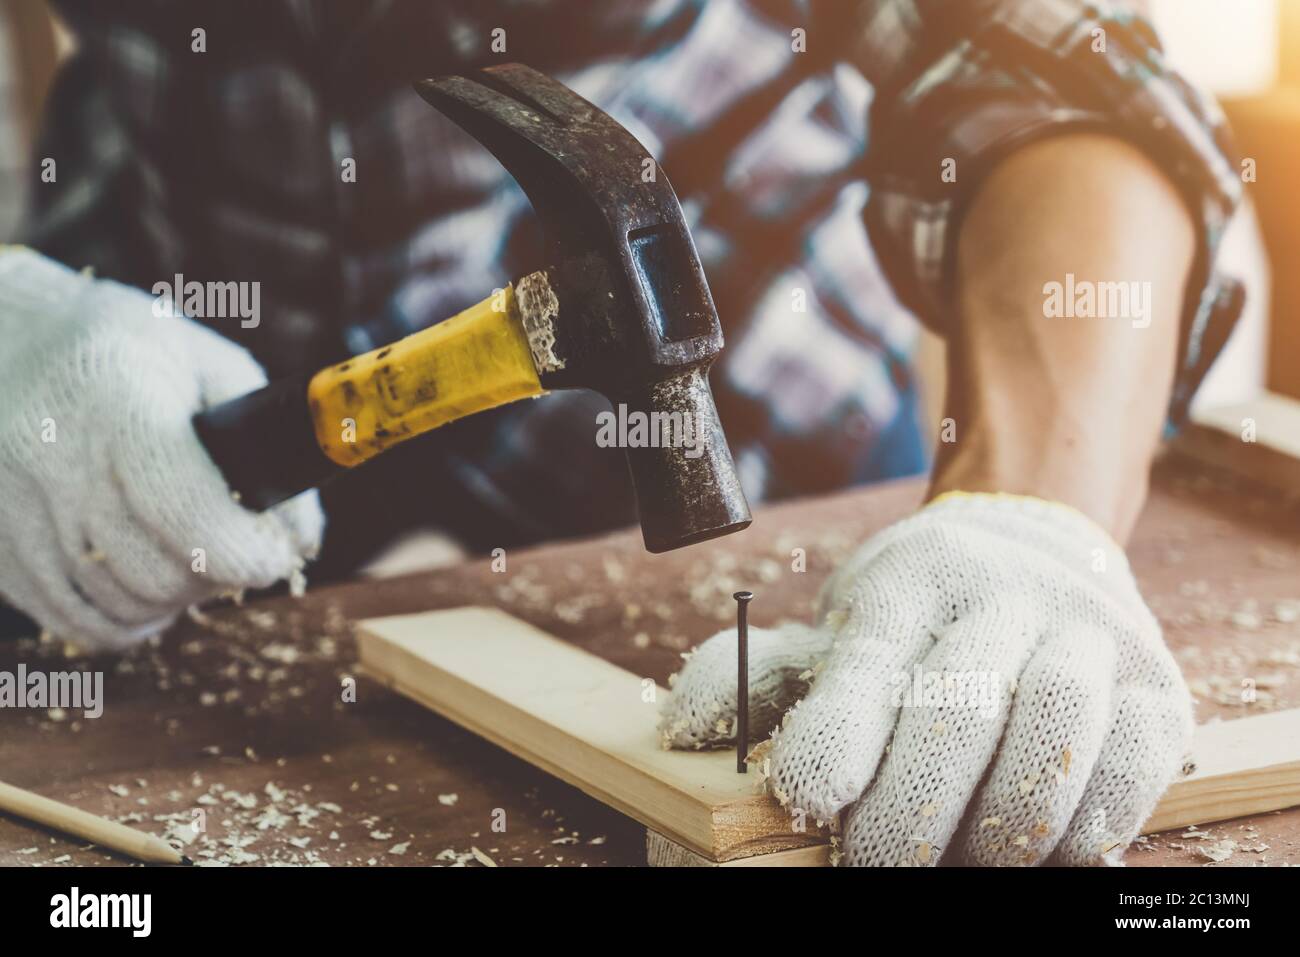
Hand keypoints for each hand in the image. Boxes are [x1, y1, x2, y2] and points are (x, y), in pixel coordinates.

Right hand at [0, 248, 323, 650]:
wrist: (2, 339)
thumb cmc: (126, 349)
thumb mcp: (206, 363)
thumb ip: (269, 443)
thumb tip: (305, 540)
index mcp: (117, 401)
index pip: (189, 512)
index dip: (248, 553)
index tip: (274, 555)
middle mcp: (53, 456)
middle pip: (156, 571)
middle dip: (215, 578)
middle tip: (235, 557)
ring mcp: (13, 505)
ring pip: (118, 604)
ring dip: (172, 601)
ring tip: (191, 566)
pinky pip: (71, 620)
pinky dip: (122, 623)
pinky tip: (145, 596)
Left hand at [659, 492, 1191, 865]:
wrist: (1035, 541)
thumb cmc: (917, 610)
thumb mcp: (831, 628)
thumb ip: (760, 680)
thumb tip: (684, 731)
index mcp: (907, 584)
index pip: (872, 663)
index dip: (839, 736)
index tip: (807, 796)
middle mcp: (1002, 597)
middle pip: (959, 710)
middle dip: (911, 810)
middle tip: (875, 863)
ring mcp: (1088, 635)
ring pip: (1051, 733)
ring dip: (998, 823)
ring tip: (962, 857)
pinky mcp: (1155, 681)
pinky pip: (1133, 763)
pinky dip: (1084, 822)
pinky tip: (1039, 843)